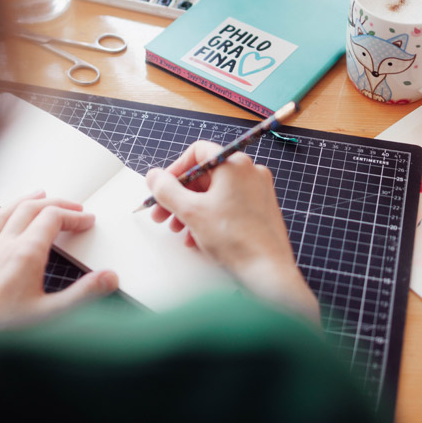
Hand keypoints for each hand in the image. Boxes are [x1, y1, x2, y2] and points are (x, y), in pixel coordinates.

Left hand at [0, 190, 117, 333]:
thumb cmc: (1, 338)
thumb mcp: (51, 318)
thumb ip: (83, 295)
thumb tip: (109, 278)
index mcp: (23, 255)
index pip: (52, 219)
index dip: (74, 216)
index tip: (87, 221)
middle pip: (28, 209)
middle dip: (54, 203)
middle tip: (72, 206)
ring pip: (0, 215)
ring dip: (21, 202)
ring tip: (35, 196)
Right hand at [145, 142, 319, 322]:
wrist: (267, 270)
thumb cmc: (234, 239)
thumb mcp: (191, 212)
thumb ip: (167, 190)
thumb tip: (154, 176)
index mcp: (234, 164)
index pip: (198, 152)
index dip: (175, 170)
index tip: (163, 188)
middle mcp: (250, 172)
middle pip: (205, 175)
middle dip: (180, 196)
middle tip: (162, 215)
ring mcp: (258, 191)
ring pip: (216, 193)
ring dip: (192, 210)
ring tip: (179, 231)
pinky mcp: (261, 210)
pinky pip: (229, 206)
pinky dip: (210, 218)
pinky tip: (197, 239)